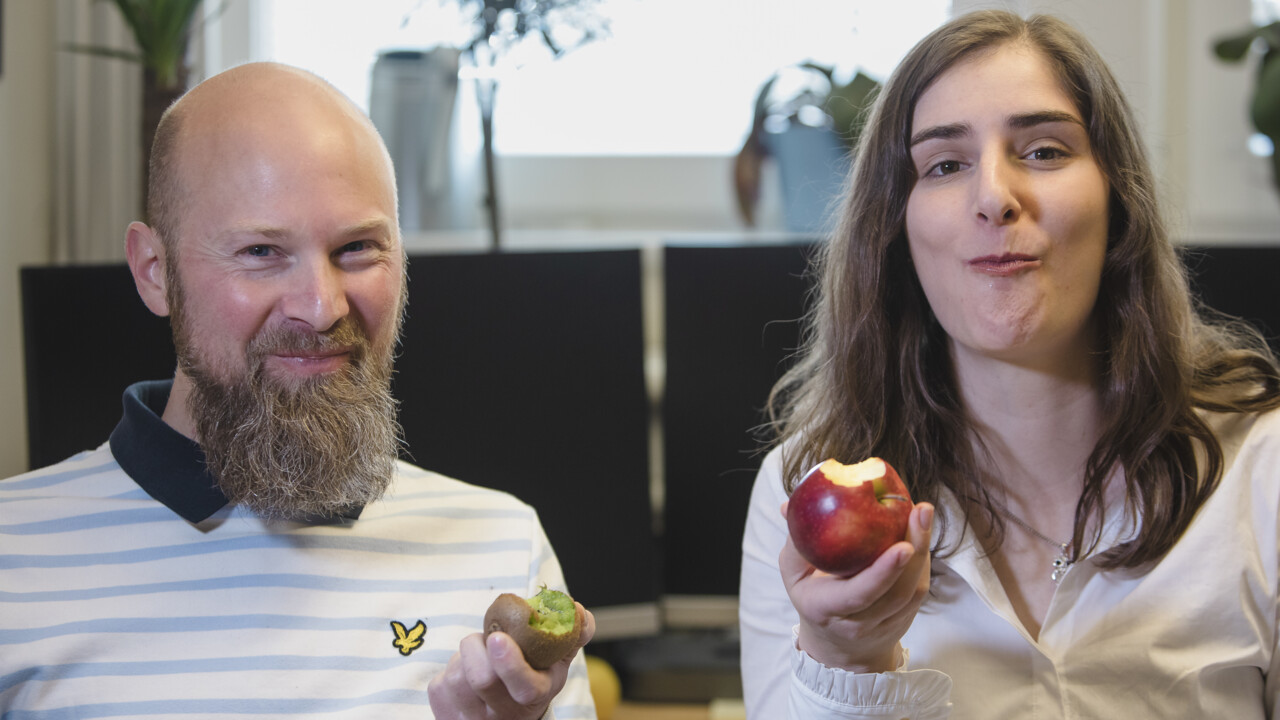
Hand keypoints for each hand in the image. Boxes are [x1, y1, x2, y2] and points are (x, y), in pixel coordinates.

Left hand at [428, 603, 595, 718]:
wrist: (507, 716)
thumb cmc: (533, 677)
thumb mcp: (557, 660)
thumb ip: (572, 632)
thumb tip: (579, 610)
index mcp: (535, 697)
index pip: (525, 689)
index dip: (511, 664)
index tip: (498, 638)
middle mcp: (504, 717)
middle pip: (482, 679)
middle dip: (477, 646)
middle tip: (487, 638)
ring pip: (456, 678)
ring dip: (463, 656)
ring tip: (479, 657)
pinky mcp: (446, 717)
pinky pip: (439, 684)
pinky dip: (450, 668)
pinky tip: (464, 673)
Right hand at [780, 501, 932, 673]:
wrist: (837, 647)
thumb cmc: (812, 599)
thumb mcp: (794, 575)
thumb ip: (795, 543)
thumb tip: (789, 505)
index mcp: (827, 610)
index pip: (860, 595)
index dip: (882, 572)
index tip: (902, 545)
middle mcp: (860, 623)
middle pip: (896, 592)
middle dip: (915, 549)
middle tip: (920, 510)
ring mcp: (886, 624)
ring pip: (913, 590)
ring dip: (923, 549)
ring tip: (923, 513)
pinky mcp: (906, 618)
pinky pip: (919, 588)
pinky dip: (923, 557)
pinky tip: (922, 529)